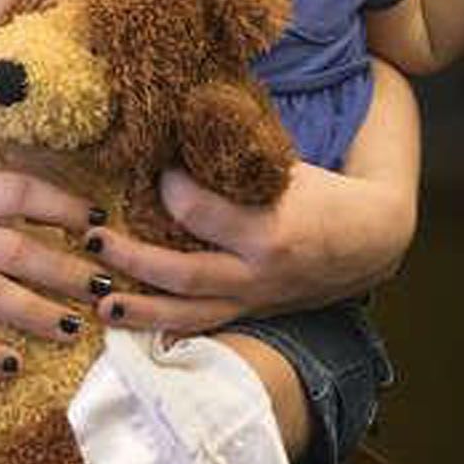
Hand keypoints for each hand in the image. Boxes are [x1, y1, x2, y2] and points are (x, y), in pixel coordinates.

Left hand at [78, 161, 414, 334]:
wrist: (372, 241)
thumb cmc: (323, 193)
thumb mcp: (285, 169)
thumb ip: (234, 161)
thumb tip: (176, 132)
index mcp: (270, 229)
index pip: (200, 212)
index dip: (168, 189)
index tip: (152, 172)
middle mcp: (259, 274)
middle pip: (183, 274)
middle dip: (132, 260)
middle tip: (91, 239)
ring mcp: (254, 301)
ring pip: (188, 314)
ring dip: (140, 310)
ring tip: (98, 303)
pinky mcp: (252, 315)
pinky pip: (205, 329)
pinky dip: (168, 331)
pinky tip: (132, 331)